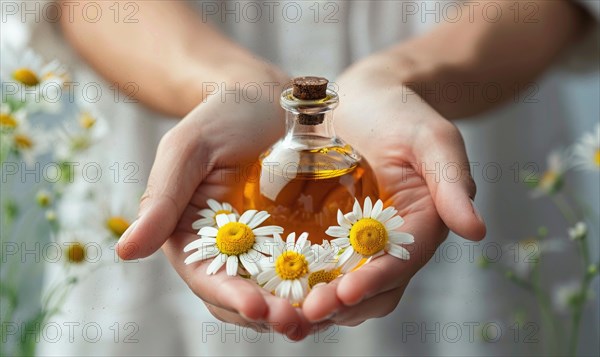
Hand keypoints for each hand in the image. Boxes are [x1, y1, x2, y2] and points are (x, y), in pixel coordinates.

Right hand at [115, 69, 318, 339]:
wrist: (268, 98)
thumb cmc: (223, 117)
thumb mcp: (189, 149)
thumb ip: (162, 198)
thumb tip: (126, 252)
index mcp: (193, 235)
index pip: (205, 276)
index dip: (229, 296)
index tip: (256, 308)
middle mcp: (228, 250)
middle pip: (243, 295)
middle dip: (267, 314)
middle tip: (296, 323)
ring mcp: (265, 247)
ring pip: (277, 292)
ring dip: (297, 310)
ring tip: (323, 315)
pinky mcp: (298, 238)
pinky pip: (309, 269)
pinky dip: (320, 285)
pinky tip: (341, 291)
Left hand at [302, 56, 486, 325]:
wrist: (362, 99)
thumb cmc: (400, 114)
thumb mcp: (431, 139)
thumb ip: (452, 182)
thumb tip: (476, 231)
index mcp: (422, 225)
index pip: (402, 262)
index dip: (375, 281)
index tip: (346, 293)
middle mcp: (393, 242)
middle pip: (373, 288)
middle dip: (343, 304)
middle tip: (308, 313)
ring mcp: (359, 241)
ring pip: (345, 286)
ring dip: (321, 304)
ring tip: (287, 315)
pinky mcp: (329, 234)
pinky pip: (317, 266)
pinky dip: (302, 281)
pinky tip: (275, 290)